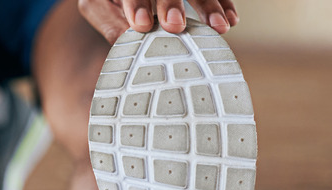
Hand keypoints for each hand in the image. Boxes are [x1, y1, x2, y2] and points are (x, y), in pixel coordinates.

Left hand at [78, 0, 238, 42]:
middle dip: (171, 3)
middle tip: (175, 25)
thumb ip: (108, 22)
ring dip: (209, 5)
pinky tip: (231, 21)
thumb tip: (124, 44)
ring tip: (219, 28)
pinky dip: (224, 3)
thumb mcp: (100, 5)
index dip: (137, 4)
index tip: (141, 24)